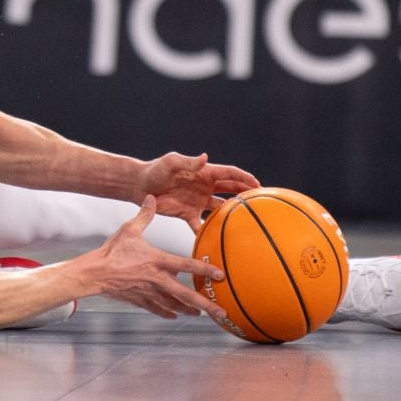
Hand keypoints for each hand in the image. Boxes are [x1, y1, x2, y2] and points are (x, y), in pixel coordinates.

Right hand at [87, 197, 228, 321]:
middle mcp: (157, 279)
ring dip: (188, 310)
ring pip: (174, 305)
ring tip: (200, 314)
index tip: (220, 274)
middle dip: (205, 305)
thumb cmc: (112, 251)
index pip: (186, 265)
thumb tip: (151, 197)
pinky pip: (158, 309)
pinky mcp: (141, 300)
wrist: (95, 273)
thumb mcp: (129, 230)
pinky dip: (167, 312)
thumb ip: (144, 215)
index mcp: (157, 260)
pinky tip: (174, 315)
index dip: (204, 269)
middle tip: (221, 312)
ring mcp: (150, 292)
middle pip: (186, 294)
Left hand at [137, 152, 260, 232]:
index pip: (228, 173)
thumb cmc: (155, 169)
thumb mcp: (171, 163)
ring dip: (232, 214)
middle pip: (230, 190)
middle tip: (261, 202)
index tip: (257, 184)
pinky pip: (201, 226)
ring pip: (220, 209)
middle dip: (245, 193)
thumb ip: (189, 162)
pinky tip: (218, 243)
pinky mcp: (188, 214)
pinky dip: (209, 233)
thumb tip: (205, 157)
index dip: (244, 177)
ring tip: (246, 223)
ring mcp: (197, 202)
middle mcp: (204, 187)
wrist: (139, 185)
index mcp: (203, 173)